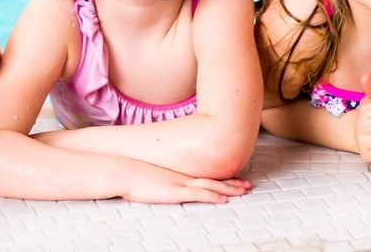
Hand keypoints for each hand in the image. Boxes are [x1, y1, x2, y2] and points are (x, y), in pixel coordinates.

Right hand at [121, 167, 251, 204]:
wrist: (123, 171)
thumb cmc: (133, 177)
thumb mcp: (151, 179)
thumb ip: (160, 183)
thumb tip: (162, 186)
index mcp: (179, 175)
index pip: (205, 177)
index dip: (221, 179)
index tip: (234, 180)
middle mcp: (183, 177)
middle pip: (213, 180)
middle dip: (232, 183)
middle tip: (247, 185)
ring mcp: (180, 183)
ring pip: (211, 186)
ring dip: (229, 189)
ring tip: (244, 191)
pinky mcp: (175, 191)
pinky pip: (198, 194)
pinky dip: (213, 196)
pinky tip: (224, 199)